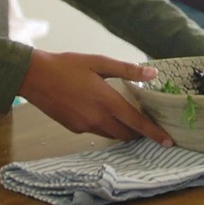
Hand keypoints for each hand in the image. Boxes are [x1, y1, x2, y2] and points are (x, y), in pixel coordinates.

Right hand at [18, 49, 172, 144]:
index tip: (169, 142)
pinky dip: (105, 126)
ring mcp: (84, 126)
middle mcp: (97, 118)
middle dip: (139, 133)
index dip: (154, 133)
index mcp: (107, 102)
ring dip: (122, 130)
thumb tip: (153, 72)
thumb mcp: (99, 62)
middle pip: (125, 134)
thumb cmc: (68, 65)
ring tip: (128, 118)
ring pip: (111, 134)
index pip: (137, 123)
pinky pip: (96, 131)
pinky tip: (102, 112)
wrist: (34, 77)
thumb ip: (127, 70)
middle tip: (147, 123)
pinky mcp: (73, 128)